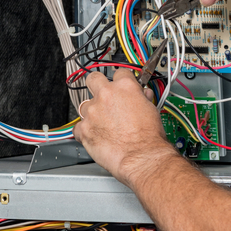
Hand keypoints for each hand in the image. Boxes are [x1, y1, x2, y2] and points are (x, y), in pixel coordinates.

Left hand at [73, 70, 175, 185]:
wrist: (142, 157)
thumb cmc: (149, 138)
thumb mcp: (152, 110)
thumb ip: (142, 99)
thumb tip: (141, 96)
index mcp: (125, 87)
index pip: (119, 73)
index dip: (121, 81)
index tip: (121, 87)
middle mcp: (106, 95)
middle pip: (93, 79)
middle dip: (97, 85)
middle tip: (103, 96)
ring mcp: (93, 112)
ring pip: (84, 106)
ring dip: (92, 113)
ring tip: (103, 125)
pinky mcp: (84, 129)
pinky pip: (78, 128)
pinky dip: (84, 132)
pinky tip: (95, 136)